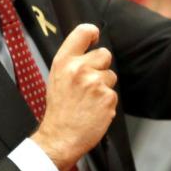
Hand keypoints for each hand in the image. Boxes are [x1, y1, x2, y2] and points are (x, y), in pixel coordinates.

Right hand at [31, 24, 117, 170]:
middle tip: (88, 83)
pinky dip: (106, 101)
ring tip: (88, 100)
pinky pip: (113, 93)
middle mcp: (79, 69)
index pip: (83, 32)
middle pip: (104, 54)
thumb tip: (89, 46)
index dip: (92, 33)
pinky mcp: (108, 97)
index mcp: (64, 62)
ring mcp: (95, 83)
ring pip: (110, 75)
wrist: (60, 137)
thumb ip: (72, 61)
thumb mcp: (57, 78)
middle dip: (100, 66)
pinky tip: (94, 110)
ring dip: (104, 86)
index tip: (95, 37)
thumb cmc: (59, 109)